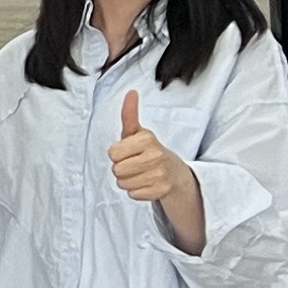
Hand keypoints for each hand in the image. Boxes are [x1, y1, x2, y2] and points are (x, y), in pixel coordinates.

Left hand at [109, 92, 207, 253]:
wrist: (174, 172)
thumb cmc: (149, 151)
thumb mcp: (137, 133)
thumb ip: (129, 114)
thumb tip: (131, 92)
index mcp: (147, 138)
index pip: (113, 153)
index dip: (117, 154)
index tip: (129, 151)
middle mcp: (155, 155)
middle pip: (116, 170)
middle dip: (121, 168)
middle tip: (134, 164)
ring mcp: (160, 174)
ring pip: (123, 183)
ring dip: (128, 181)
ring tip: (140, 173)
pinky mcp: (161, 191)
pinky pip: (133, 194)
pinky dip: (137, 191)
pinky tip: (147, 183)